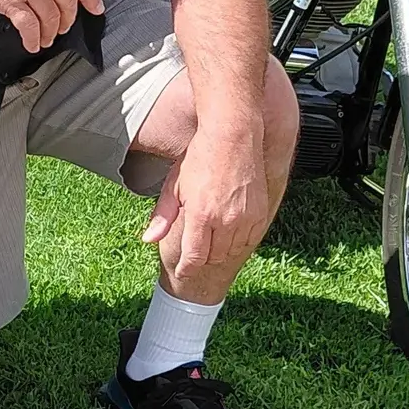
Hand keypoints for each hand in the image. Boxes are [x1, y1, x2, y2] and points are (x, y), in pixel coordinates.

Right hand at [0, 0, 105, 52]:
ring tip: (44, 39)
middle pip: (67, 3)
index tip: (95, 9)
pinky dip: (33, 39)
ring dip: (50, 33)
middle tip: (61, 29)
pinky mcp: (10, 1)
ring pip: (51, 17)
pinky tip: (31, 43)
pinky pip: (30, 26)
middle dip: (67, 21)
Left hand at [141, 123, 280, 301]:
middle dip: (201, 257)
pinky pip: (249, 240)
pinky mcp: (260, 213)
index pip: (194, 257)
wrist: (233, 136)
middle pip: (213, 257)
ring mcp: (245, 218)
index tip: (182, 272)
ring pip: (231, 251)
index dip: (187, 268)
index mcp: (201, 215)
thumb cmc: (200, 157)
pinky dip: (237, 242)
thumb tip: (148, 239)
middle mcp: (225, 220)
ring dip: (219, 251)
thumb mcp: (174, 185)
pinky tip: (228, 232)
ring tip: (210, 239)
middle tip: (194, 251)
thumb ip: (163, 216)